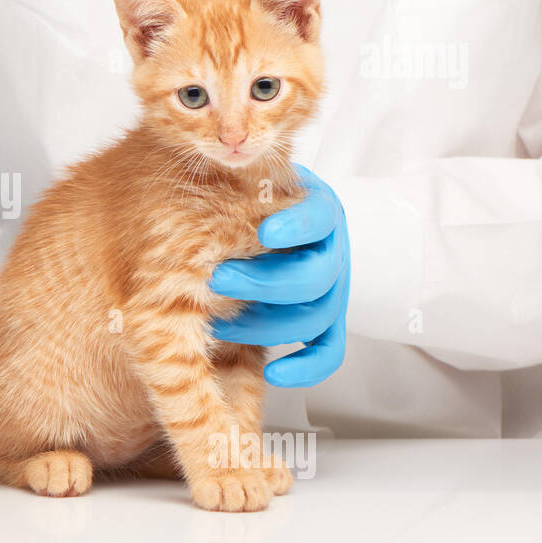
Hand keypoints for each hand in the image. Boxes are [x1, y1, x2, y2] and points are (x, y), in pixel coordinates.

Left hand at [208, 165, 348, 387]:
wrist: (276, 220)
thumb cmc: (249, 199)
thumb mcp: (251, 182)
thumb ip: (238, 183)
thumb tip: (209, 167)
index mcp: (317, 208)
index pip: (317, 216)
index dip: (294, 225)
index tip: (263, 231)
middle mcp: (330, 249)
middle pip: (314, 276)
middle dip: (262, 283)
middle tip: (215, 280)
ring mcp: (333, 288)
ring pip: (314, 316)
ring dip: (263, 325)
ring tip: (216, 323)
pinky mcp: (327, 322)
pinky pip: (329, 352)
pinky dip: (307, 368)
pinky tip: (276, 375)